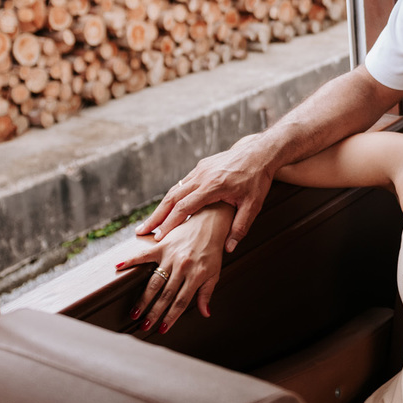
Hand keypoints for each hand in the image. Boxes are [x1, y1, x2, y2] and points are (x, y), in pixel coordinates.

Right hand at [116, 204, 231, 332]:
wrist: (211, 221)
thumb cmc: (213, 250)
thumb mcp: (215, 272)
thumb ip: (206, 293)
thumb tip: (205, 313)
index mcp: (197, 275)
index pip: (182, 302)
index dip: (172, 317)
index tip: (162, 330)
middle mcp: (183, 266)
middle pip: (166, 295)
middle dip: (155, 313)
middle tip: (144, 326)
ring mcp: (171, 255)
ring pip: (154, 282)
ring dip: (144, 299)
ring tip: (134, 313)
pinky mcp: (162, 245)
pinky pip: (143, 254)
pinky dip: (130, 260)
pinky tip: (117, 268)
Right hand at [136, 134, 271, 251]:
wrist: (260, 153)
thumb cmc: (258, 180)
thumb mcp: (253, 206)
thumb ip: (240, 228)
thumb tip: (228, 249)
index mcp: (213, 186)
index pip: (185, 207)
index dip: (170, 224)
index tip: (159, 238)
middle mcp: (202, 176)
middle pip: (172, 199)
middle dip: (156, 217)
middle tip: (142, 232)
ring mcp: (200, 170)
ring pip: (174, 190)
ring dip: (161, 207)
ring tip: (149, 223)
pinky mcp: (201, 167)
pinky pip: (182, 184)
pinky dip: (172, 198)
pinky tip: (166, 209)